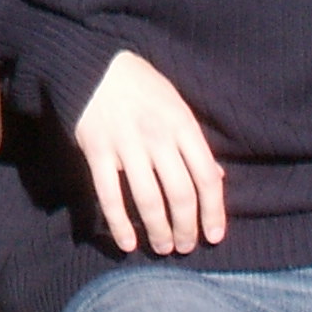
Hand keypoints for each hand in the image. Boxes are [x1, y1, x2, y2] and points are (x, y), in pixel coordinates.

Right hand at [73, 50, 227, 254]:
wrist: (94, 63)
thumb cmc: (141, 86)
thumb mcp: (177, 105)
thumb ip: (195, 143)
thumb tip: (217, 178)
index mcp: (182, 125)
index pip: (206, 178)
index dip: (214, 212)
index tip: (214, 235)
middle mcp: (158, 138)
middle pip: (180, 195)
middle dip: (186, 228)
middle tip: (186, 246)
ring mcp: (126, 145)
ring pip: (148, 200)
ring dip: (158, 231)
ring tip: (163, 248)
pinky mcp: (97, 151)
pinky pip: (109, 196)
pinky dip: (119, 224)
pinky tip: (127, 244)